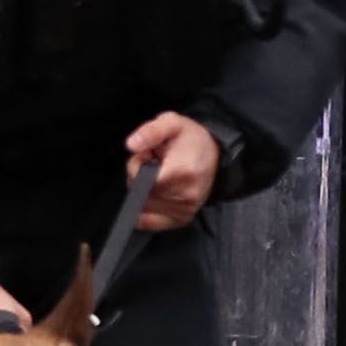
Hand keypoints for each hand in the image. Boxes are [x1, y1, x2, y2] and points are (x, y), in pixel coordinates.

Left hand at [125, 111, 222, 232]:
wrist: (213, 153)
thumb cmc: (190, 138)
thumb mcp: (171, 122)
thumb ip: (150, 131)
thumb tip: (131, 145)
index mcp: (182, 172)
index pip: (140, 179)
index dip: (138, 165)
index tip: (149, 154)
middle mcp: (185, 196)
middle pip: (140, 193)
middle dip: (140, 177)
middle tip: (155, 164)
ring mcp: (184, 210)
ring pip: (143, 207)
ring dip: (144, 191)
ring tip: (160, 176)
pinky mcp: (182, 219)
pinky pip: (150, 222)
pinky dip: (145, 211)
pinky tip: (154, 195)